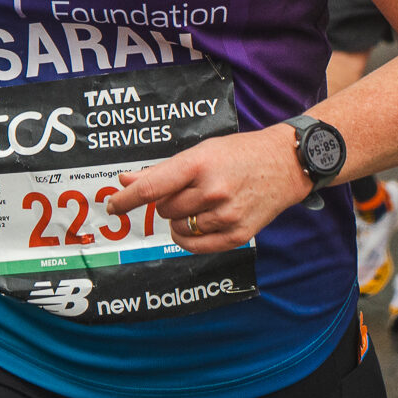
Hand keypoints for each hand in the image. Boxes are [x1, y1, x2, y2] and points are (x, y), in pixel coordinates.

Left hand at [105, 124, 306, 253]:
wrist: (285, 164)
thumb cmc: (239, 154)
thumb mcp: (201, 152)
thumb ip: (162, 171)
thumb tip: (125, 181)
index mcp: (200, 164)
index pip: (151, 188)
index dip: (126, 200)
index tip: (112, 206)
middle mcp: (213, 191)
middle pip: (164, 209)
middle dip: (167, 202)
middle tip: (188, 189)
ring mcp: (227, 215)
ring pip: (178, 228)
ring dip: (180, 219)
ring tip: (201, 203)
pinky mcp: (238, 235)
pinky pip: (195, 245)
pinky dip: (188, 237)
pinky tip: (198, 224)